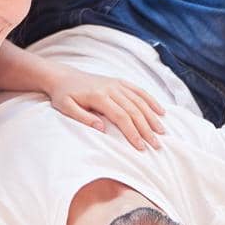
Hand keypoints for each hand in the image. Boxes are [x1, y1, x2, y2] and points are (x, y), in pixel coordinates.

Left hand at [47, 71, 165, 150]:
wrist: (63, 76)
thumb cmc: (63, 95)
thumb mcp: (66, 108)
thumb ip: (83, 118)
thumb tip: (102, 129)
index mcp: (99, 96)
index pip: (121, 116)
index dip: (133, 132)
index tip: (140, 147)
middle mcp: (111, 88)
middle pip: (134, 110)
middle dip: (146, 129)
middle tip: (156, 145)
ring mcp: (117, 83)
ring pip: (140, 101)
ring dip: (152, 117)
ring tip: (162, 132)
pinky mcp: (119, 81)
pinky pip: (139, 90)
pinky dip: (151, 100)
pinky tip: (161, 111)